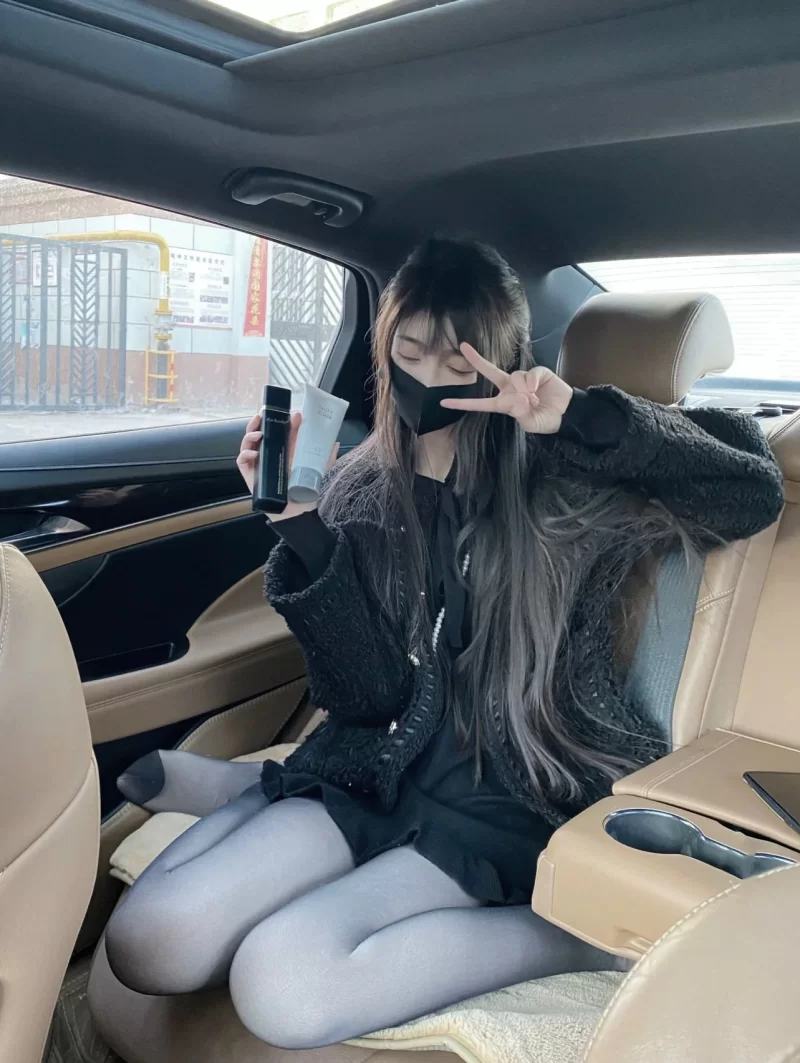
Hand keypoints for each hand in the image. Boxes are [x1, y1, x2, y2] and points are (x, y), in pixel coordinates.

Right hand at [237, 408, 339, 521]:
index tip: (288, 413)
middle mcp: (269, 454)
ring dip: (250, 434)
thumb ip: (327, 457)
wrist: (297, 512)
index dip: (280, 419)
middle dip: (259, 421)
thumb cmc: (305, 491)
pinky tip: (253, 453)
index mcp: (283, 450)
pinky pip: (242, 461)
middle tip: (263, 414)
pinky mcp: (251, 475)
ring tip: (258, 433)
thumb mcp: (318, 471)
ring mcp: (259, 464)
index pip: (278, 430)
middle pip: (259, 432)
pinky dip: (245, 454)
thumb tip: (335, 443)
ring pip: (247, 443)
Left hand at [440, 343, 572, 434]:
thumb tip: (517, 398)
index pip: (480, 404)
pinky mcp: (536, 372)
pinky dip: (533, 382)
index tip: (444, 402)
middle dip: (476, 359)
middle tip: (463, 347)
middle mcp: (509, 389)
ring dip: (524, 390)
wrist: (566, 413)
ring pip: (514, 377)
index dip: (462, 403)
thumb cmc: (545, 421)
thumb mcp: (532, 424)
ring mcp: (522, 379)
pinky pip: (529, 373)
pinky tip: (539, 389)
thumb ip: (521, 414)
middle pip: (489, 372)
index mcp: (503, 404)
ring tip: (535, 400)